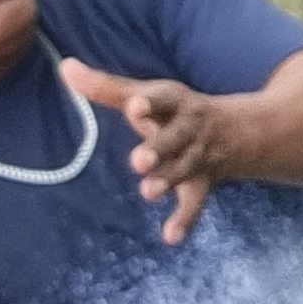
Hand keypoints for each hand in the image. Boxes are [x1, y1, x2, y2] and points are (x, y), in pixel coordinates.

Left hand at [58, 57, 231, 243]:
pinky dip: (185, 220)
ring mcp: (198, 158)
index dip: (149, 103)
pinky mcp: (201, 184)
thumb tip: (64, 66)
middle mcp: (190, 129)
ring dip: (167, 180)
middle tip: (138, 161)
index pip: (163, 99)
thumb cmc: (175, 111)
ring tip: (147, 192)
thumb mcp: (148, 94)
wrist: (238, 132)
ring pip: (184, 169)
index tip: (134, 106)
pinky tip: (170, 237)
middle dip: (159, 148)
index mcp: (176, 103)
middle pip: (176, 138)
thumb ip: (105, 86)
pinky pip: (195, 203)